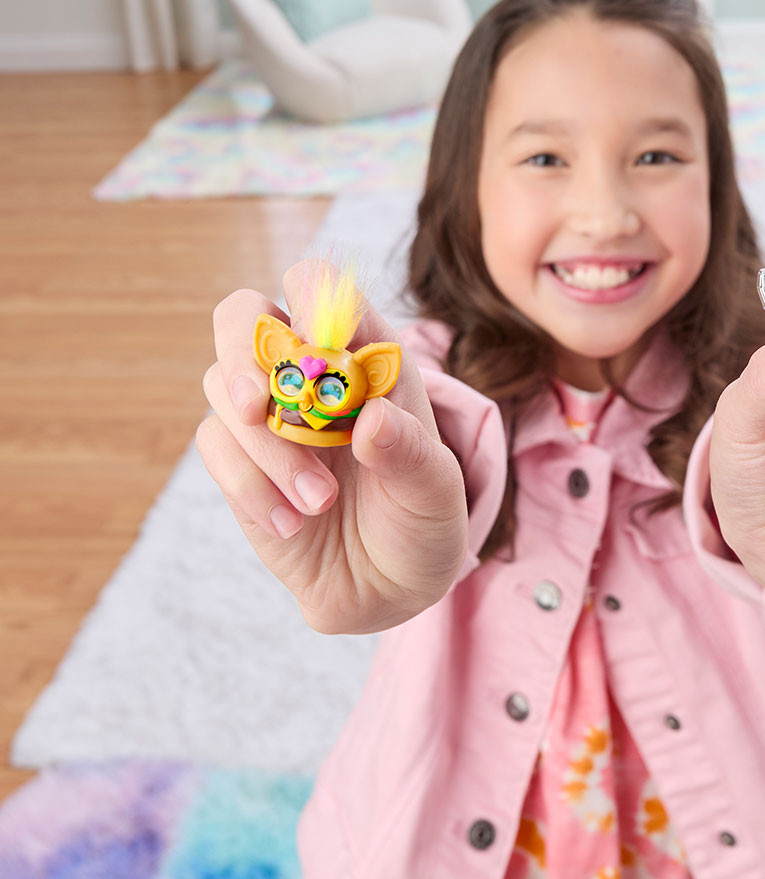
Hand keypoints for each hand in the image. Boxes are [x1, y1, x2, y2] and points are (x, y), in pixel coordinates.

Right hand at [195, 260, 468, 633]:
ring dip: (266, 447)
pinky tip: (293, 524)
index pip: (323, 289)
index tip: (314, 336)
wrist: (385, 589)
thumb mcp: (434, 491)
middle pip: (244, 316)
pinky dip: (250, 487)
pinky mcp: (238, 461)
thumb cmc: (421, 521)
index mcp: (366, 356)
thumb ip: (409, 452)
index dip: (311, 295)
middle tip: (259, 402)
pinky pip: (216, 449)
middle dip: (244, 350)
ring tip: (319, 503)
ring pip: (224, 386)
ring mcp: (267, 415)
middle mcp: (308, 374)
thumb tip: (372, 420)